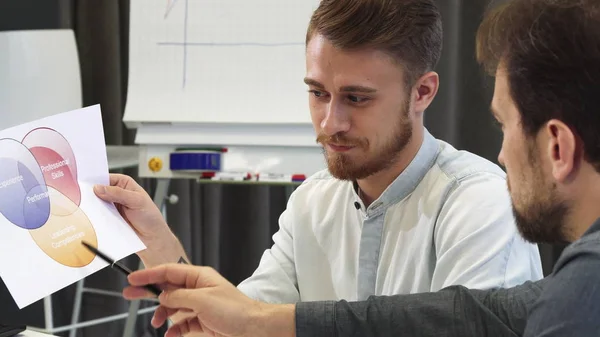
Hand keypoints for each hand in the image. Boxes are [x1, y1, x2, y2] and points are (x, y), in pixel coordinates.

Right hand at [94, 174, 186, 266]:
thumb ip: (119, 193)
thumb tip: (100, 188)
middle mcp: (117, 193)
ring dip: (92, 207)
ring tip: (86, 209)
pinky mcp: (109, 218)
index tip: (85, 185)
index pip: (105, 178)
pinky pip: (98, 215)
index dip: (95, 181)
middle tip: (83, 198)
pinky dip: (94, 217)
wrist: (152, 237)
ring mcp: (112, 206)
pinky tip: (91, 218)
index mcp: (124, 183)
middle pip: (98, 191)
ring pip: (96, 204)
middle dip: (91, 194)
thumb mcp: (137, 201)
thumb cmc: (150, 217)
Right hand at [123, 264, 295, 336]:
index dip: (149, 274)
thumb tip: (163, 295)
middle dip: (148, 292)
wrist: (254, 329)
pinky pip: (181, 323)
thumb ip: (179, 296)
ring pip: (173, 307)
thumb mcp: (203, 300)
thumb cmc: (236, 310)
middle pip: (167, 288)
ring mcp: (199, 305)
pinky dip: (174, 329)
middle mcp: (197, 289)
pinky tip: (171, 334)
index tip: (132, 278)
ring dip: (162, 315)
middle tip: (128, 295)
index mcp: (199, 277)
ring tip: (157, 323)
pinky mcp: (202, 321)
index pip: (169, 271)